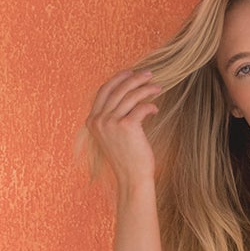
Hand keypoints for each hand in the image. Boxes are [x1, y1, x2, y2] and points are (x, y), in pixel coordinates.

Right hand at [85, 66, 161, 186]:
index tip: (130, 73)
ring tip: (157, 88)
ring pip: (130, 95)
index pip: (103, 91)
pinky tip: (155, 109)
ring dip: (146, 89)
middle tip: (149, 74)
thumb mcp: (111, 135)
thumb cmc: (126, 158)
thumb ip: (112, 117)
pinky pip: (141, 107)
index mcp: (92, 120)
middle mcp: (98, 120)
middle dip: (135, 78)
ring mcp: (111, 123)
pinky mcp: (127, 126)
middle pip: (118, 89)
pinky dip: (150, 105)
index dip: (117, 79)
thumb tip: (127, 94)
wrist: (131, 178)